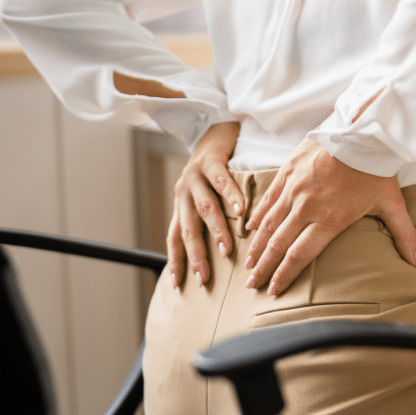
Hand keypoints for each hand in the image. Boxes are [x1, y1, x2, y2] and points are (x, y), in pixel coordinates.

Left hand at [167, 121, 244, 287]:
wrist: (215, 128)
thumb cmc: (215, 169)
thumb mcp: (207, 196)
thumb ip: (209, 220)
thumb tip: (220, 252)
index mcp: (182, 205)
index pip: (174, 239)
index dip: (176, 262)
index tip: (179, 285)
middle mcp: (183, 193)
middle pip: (187, 230)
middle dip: (195, 256)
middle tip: (205, 277)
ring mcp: (194, 176)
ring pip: (204, 208)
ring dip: (215, 230)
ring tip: (226, 249)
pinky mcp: (209, 160)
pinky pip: (221, 180)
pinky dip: (231, 196)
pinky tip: (241, 210)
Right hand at [244, 137, 415, 296]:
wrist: (361, 129)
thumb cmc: (377, 168)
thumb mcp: (393, 204)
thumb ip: (404, 236)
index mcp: (330, 220)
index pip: (300, 255)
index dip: (285, 275)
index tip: (274, 291)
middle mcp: (307, 207)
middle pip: (278, 244)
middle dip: (264, 268)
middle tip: (252, 285)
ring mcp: (294, 188)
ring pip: (268, 224)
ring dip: (257, 246)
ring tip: (247, 263)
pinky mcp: (288, 171)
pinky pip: (268, 199)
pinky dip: (257, 216)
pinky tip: (249, 230)